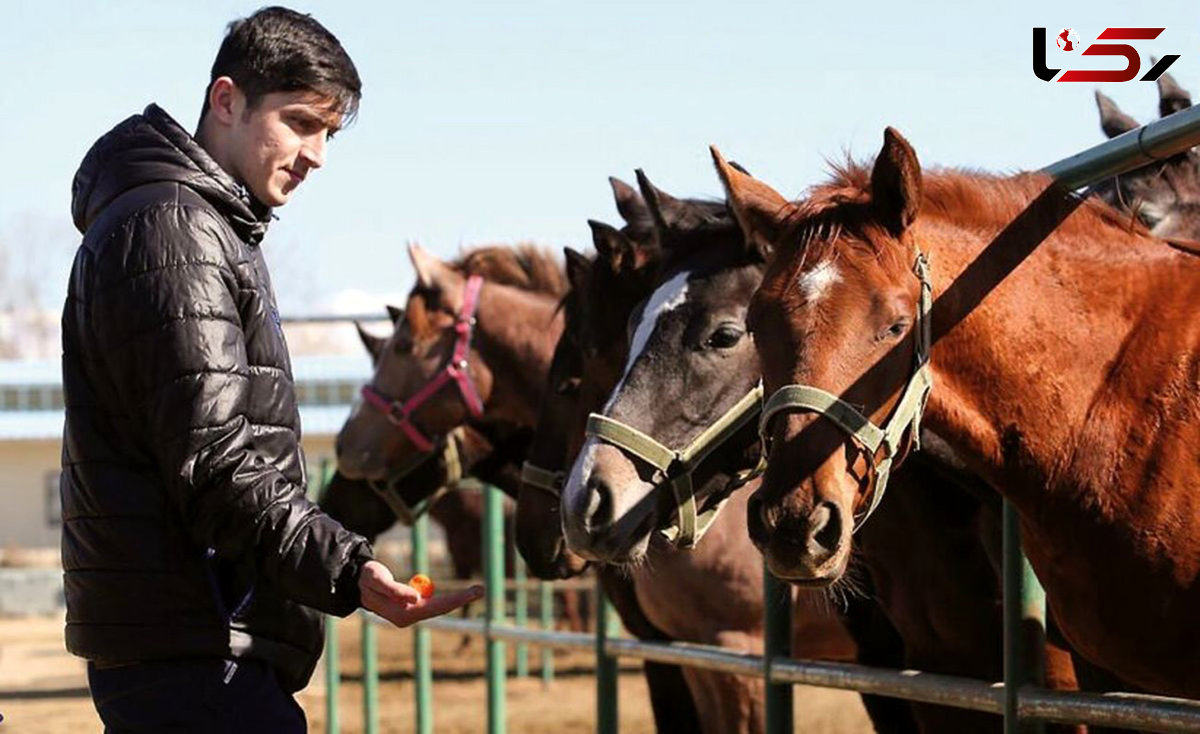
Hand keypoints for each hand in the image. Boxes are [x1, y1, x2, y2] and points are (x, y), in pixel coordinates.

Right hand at [357, 560, 482, 627]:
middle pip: (441, 609)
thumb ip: (394, 590)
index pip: (435, 608)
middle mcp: (408, 617)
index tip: (473, 593)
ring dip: (456, 600)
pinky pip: (434, 604)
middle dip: (462, 600)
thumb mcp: (377, 579)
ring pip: (439, 608)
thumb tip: (415, 599)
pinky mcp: (412, 609)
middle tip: (482, 590)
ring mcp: (411, 615)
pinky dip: (446, 600)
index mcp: (402, 613)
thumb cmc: (368, 578)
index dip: (455, 600)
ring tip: (475, 591)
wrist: (357, 583)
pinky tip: (457, 597)